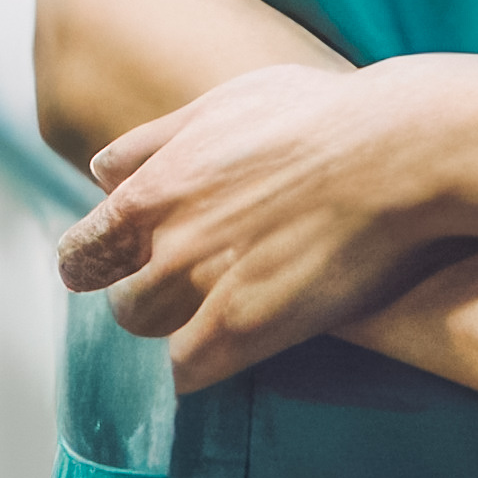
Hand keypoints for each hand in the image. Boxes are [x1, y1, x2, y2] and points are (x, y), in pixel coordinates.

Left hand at [61, 59, 456, 390]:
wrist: (395, 151)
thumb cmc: (318, 117)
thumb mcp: (221, 105)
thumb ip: (154, 142)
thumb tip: (101, 172)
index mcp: (150, 189)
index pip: (83, 253)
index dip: (98, 267)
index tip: (118, 272)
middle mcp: (165, 242)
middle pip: (122, 302)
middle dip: (146, 300)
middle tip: (182, 295)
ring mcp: (203, 287)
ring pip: (153, 334)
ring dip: (175, 331)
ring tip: (211, 319)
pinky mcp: (246, 326)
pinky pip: (189, 372)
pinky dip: (202, 367)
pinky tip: (230, 352)